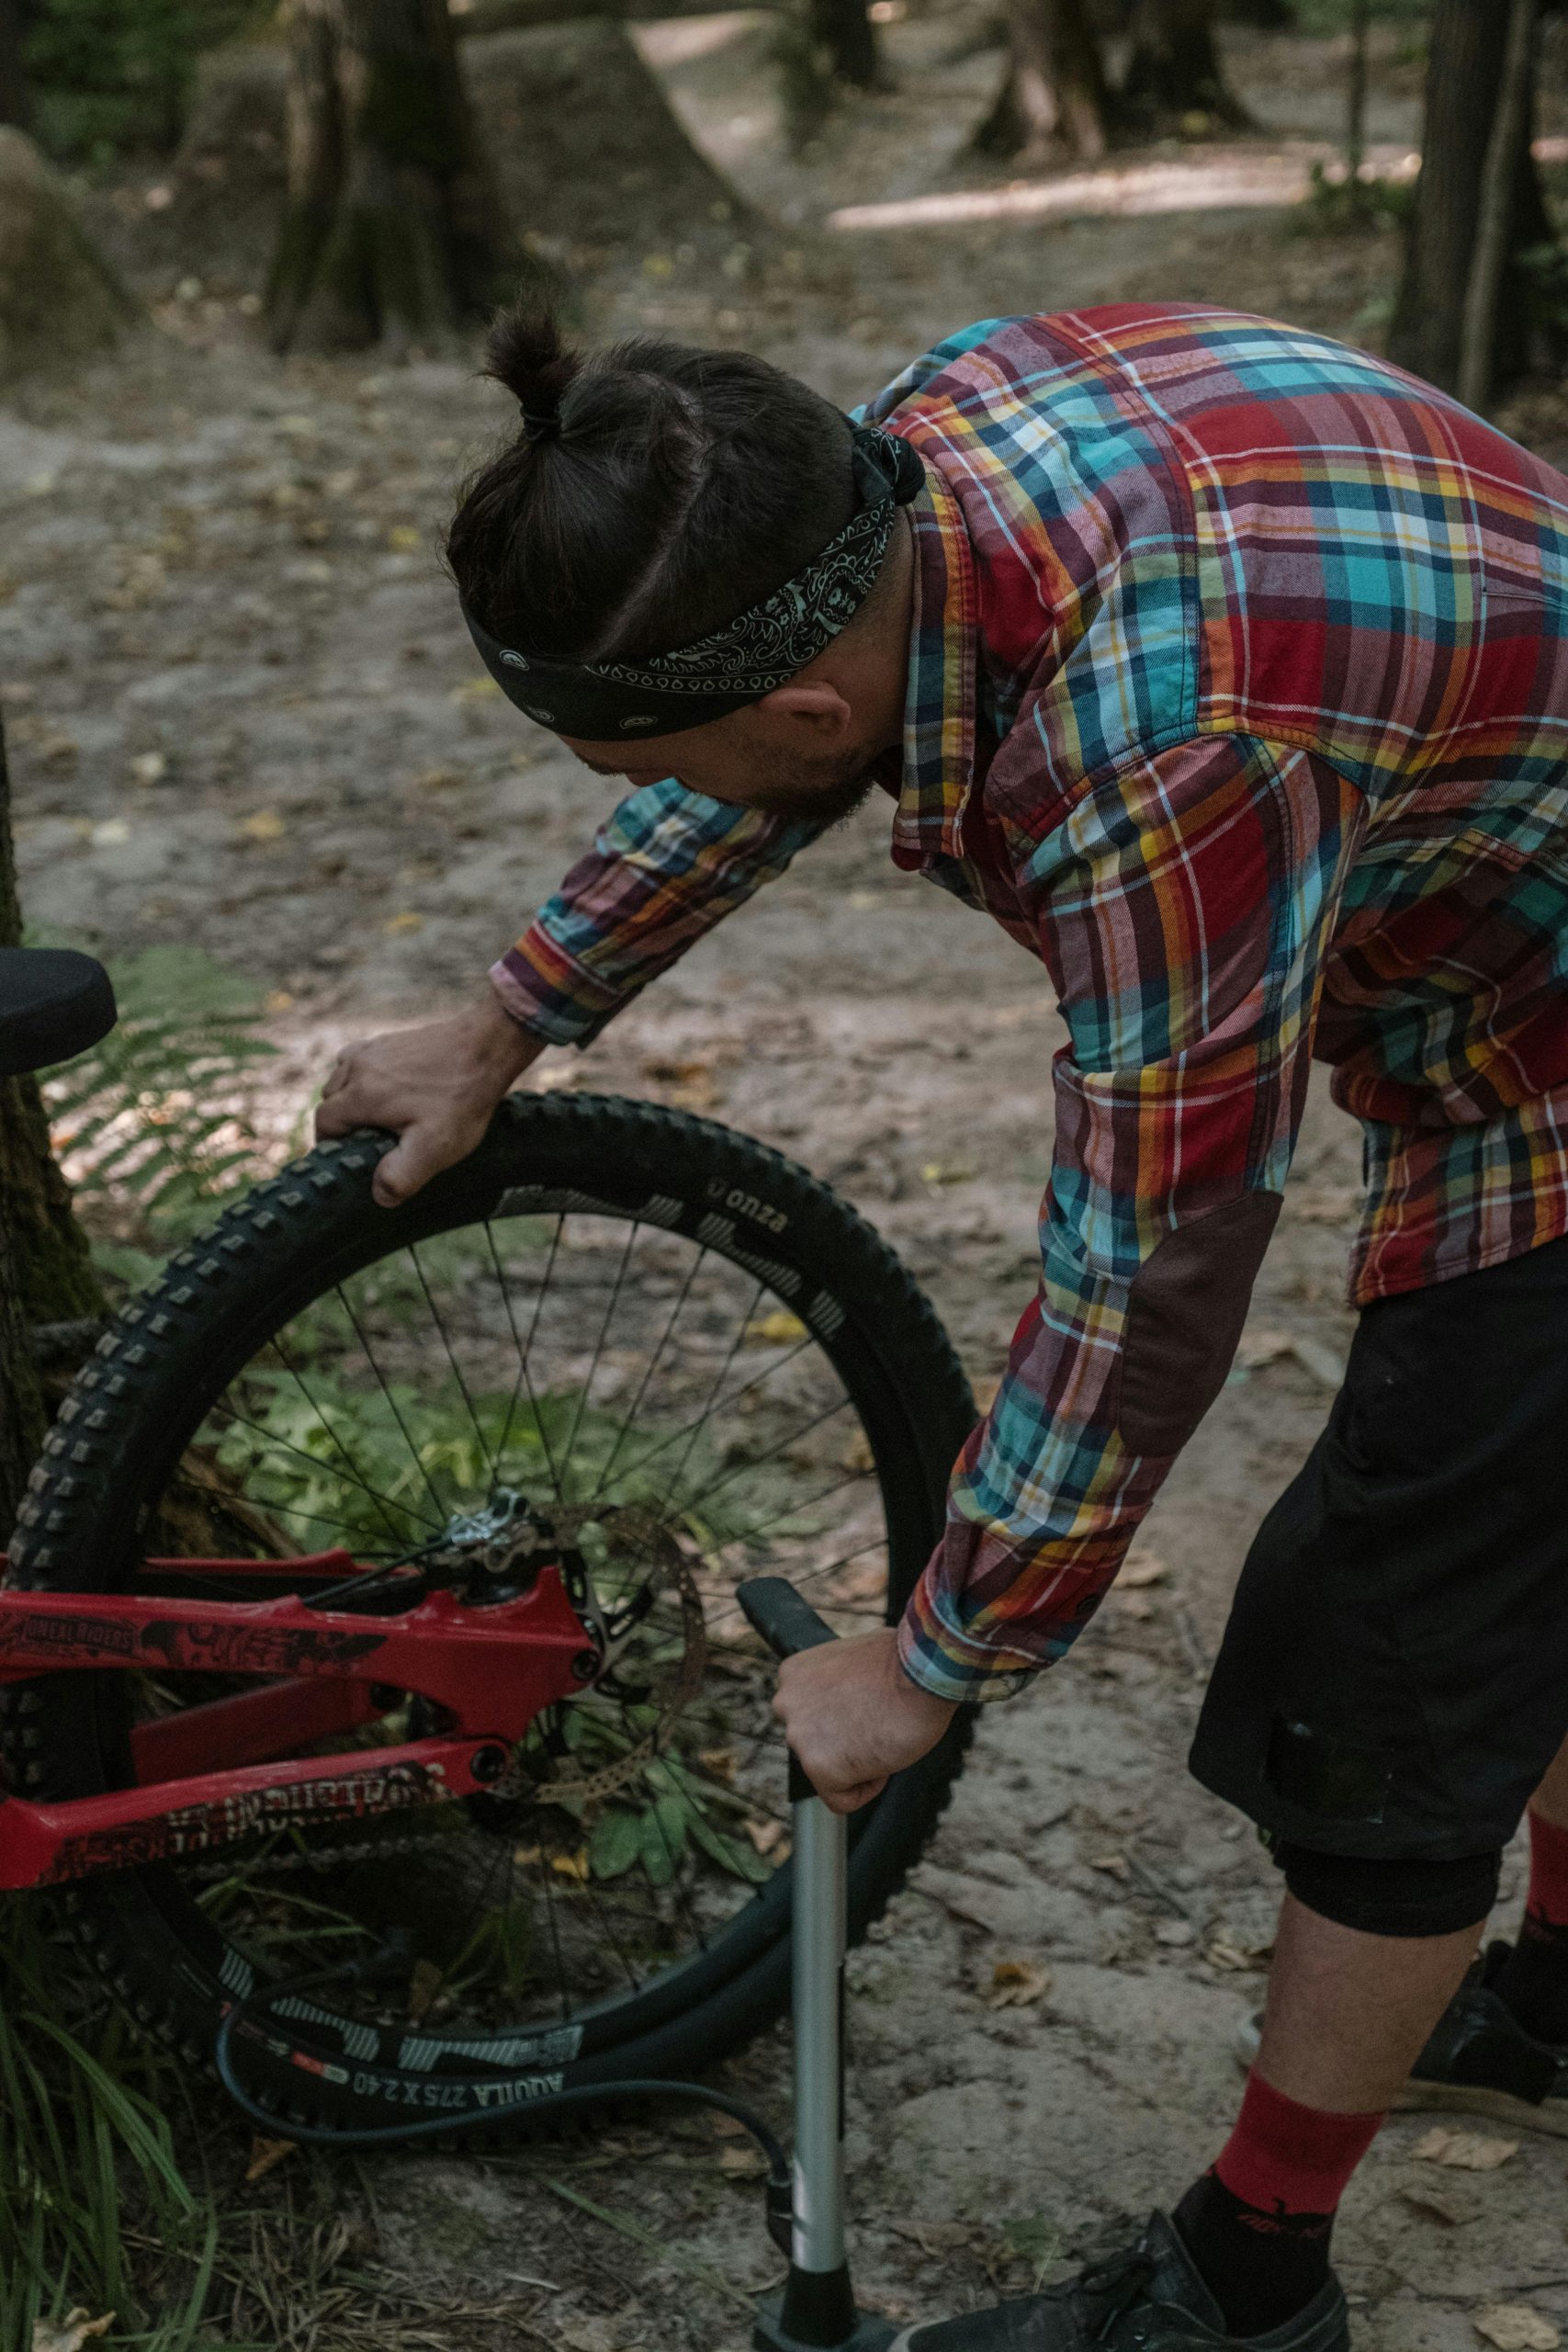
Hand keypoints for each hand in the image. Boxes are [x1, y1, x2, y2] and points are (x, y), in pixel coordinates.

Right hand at [316, 994, 543, 1207]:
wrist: (487, 1046)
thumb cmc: (461, 1097)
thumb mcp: (434, 1148)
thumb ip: (401, 1176)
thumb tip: (379, 1196)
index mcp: (361, 1095)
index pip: (323, 1124)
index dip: (330, 1146)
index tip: (348, 1158)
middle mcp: (359, 1066)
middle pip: (330, 1099)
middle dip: (342, 1123)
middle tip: (369, 1142)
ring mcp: (374, 1048)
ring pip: (343, 1078)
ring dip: (352, 1099)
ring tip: (380, 1118)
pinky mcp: (390, 1040)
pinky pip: (362, 1060)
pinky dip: (365, 1077)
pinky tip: (392, 1090)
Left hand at [771, 1627, 956, 1814]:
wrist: (922, 1671)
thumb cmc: (901, 1662)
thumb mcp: (852, 1660)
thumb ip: (835, 1683)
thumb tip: (846, 1699)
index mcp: (794, 1674)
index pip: (808, 1715)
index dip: (844, 1719)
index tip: (868, 1710)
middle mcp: (787, 1704)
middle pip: (815, 1743)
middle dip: (846, 1741)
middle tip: (877, 1725)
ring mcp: (800, 1737)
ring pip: (827, 1771)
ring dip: (856, 1761)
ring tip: (883, 1736)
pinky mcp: (820, 1768)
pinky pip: (842, 1799)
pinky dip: (868, 1787)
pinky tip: (885, 1759)